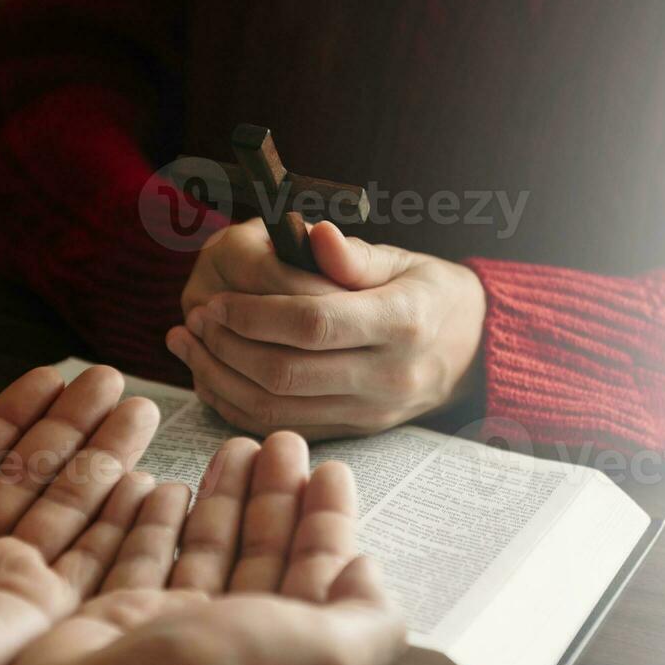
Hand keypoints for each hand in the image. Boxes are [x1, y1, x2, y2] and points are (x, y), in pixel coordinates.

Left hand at [0, 365, 196, 664]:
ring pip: (71, 508)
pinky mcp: (44, 615)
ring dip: (107, 457)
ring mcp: (9, 584)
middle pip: (36, 476)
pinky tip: (145, 482)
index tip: (51, 378)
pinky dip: (122, 523)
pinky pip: (94, 561)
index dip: (17, 415)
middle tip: (111, 381)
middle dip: (75, 425)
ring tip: (141, 409)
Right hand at [0, 432, 408, 664]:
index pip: (319, 577)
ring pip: (208, 551)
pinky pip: (144, 560)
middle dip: (277, 498)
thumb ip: (368, 618)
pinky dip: (159, 523)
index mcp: (294, 660)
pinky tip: (167, 485)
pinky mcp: (120, 623)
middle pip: (264, 555)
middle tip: (281, 443)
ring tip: (233, 447)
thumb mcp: (327, 655)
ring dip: (225, 499)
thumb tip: (368, 573)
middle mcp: (239, 648)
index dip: (327, 524)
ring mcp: (177, 635)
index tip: (330, 471)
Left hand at [169, 219, 485, 438]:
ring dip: (221, 379)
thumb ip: (352, 255)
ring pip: (276, 411)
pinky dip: (238, 406)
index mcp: (403, 322)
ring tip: (189, 345)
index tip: (217, 300)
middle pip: (287, 374)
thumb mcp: (404, 261)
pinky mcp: (356, 432)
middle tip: (196, 321)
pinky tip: (211, 376)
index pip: (313, 323)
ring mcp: (372, 412)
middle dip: (228, 347)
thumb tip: (311, 232)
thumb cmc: (431, 294)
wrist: (474, 351)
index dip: (254, 313)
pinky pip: (284, 428)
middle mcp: (389, 375)